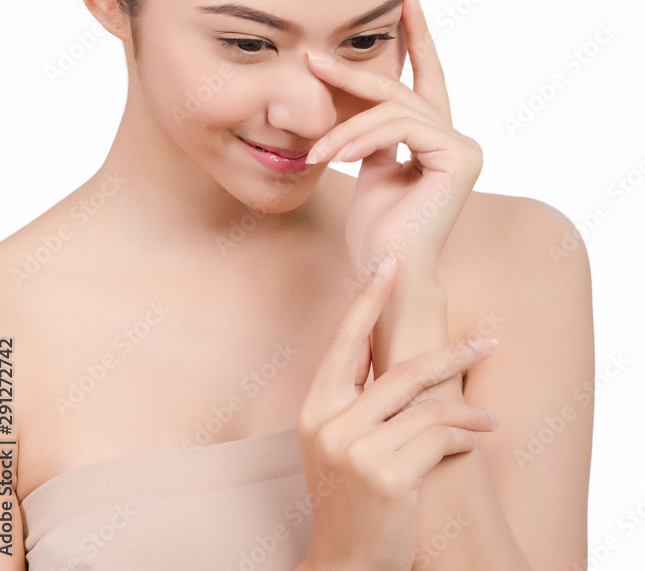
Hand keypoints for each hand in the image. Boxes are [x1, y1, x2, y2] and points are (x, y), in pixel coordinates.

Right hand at [296, 252, 498, 570]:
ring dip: (468, 415)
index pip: (344, 341)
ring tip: (489, 422)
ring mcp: (358, 451)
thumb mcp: (336, 442)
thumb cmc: (349, 496)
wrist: (344, 562)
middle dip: (452, 355)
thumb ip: (353, 397)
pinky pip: (439, 441)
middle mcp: (331, 423)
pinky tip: (471, 447)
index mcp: (315, 408)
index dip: (368, 299)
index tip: (389, 263)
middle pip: (403, 370)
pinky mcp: (388, 477)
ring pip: (429, 407)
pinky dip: (463, 442)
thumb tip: (377, 344)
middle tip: (486, 342)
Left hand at [305, 0, 482, 280]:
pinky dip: (361, 138)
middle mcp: (457, 137)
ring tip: (316, 150)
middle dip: (353, 74)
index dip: (417, 37)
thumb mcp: (367, 163)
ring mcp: (464, 147)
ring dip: (347, 126)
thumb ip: (372, 130)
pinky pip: (401, 129)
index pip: (426, 76)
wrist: (385, 268)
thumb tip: (354, 95)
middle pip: (400, 90)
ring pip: (395, 110)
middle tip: (312, 59)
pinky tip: (334, 156)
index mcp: (435, 137)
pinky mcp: (461, 157)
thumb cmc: (375, 227)